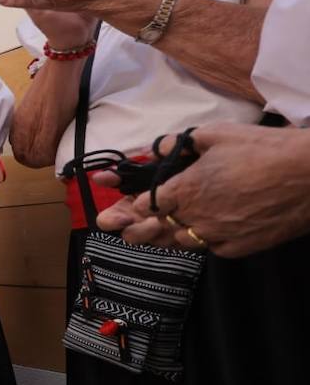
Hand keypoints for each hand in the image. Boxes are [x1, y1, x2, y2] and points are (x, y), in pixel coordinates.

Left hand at [96, 123, 309, 256]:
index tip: (122, 205)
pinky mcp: (239, 249)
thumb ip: (177, 144)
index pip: (145, 204)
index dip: (131, 205)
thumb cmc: (264, 149)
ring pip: (180, 243)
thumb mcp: (215, 135)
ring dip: (165, 237)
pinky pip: (210, 249)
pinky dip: (201, 241)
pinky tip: (199, 233)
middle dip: (135, 229)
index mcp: (186, 189)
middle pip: (155, 230)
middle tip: (120, 230)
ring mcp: (218, 236)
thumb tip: (154, 149)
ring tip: (152, 233)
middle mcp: (197, 217)